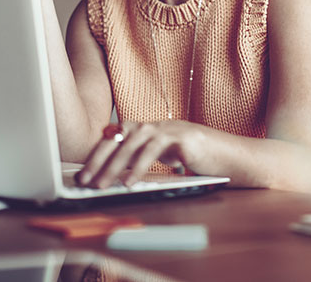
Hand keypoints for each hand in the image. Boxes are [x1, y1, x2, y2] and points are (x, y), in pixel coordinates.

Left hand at [76, 120, 205, 188]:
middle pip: (118, 137)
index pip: (114, 138)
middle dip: (98, 159)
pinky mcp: (180, 137)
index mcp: (146, 129)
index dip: (96, 155)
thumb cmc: (195, 157)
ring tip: (103, 185)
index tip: (82, 175)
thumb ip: (141, 158)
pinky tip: (130, 181)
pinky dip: (139, 166)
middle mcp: (153, 125)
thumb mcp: (163, 157)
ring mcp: (167, 129)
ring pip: (133, 143)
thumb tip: (115, 173)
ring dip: (114, 165)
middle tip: (86, 180)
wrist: (228, 156)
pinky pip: (154, 151)